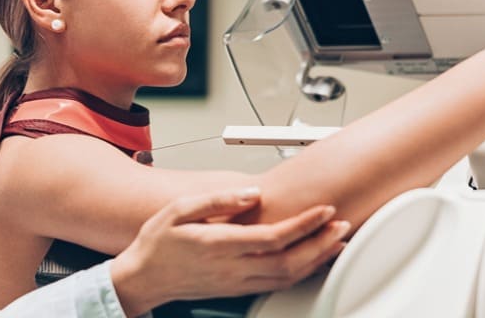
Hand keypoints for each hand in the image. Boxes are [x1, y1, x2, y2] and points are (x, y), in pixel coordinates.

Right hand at [110, 187, 350, 316]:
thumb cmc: (157, 244)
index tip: (324, 209)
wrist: (143, 279)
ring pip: (288, 277)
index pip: (274, 238)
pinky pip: (277, 284)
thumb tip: (251, 194)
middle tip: (341, 224)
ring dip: (317, 259)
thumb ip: (217, 200)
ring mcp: (237, 282)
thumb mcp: (178, 210)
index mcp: (219, 245)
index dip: (305, 224)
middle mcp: (232, 268)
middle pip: (290, 261)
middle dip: (321, 243)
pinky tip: (312, 260)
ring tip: (337, 241)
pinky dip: (301, 272)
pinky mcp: (238, 290)